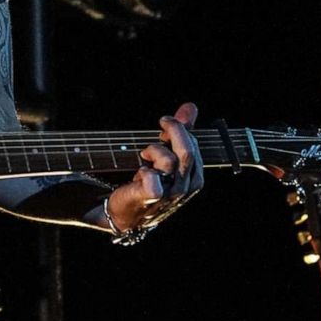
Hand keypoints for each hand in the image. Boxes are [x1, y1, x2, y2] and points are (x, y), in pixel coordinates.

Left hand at [105, 102, 204, 232]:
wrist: (126, 213)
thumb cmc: (148, 182)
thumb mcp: (166, 155)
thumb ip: (180, 131)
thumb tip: (191, 107)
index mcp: (193, 177)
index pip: (194, 146)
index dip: (180, 130)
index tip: (165, 125)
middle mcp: (184, 187)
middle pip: (186, 151)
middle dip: (173, 131)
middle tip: (161, 123)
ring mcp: (168, 195)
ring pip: (170, 161)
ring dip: (154, 150)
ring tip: (144, 154)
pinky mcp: (150, 199)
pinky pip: (153, 183)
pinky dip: (145, 173)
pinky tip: (140, 172)